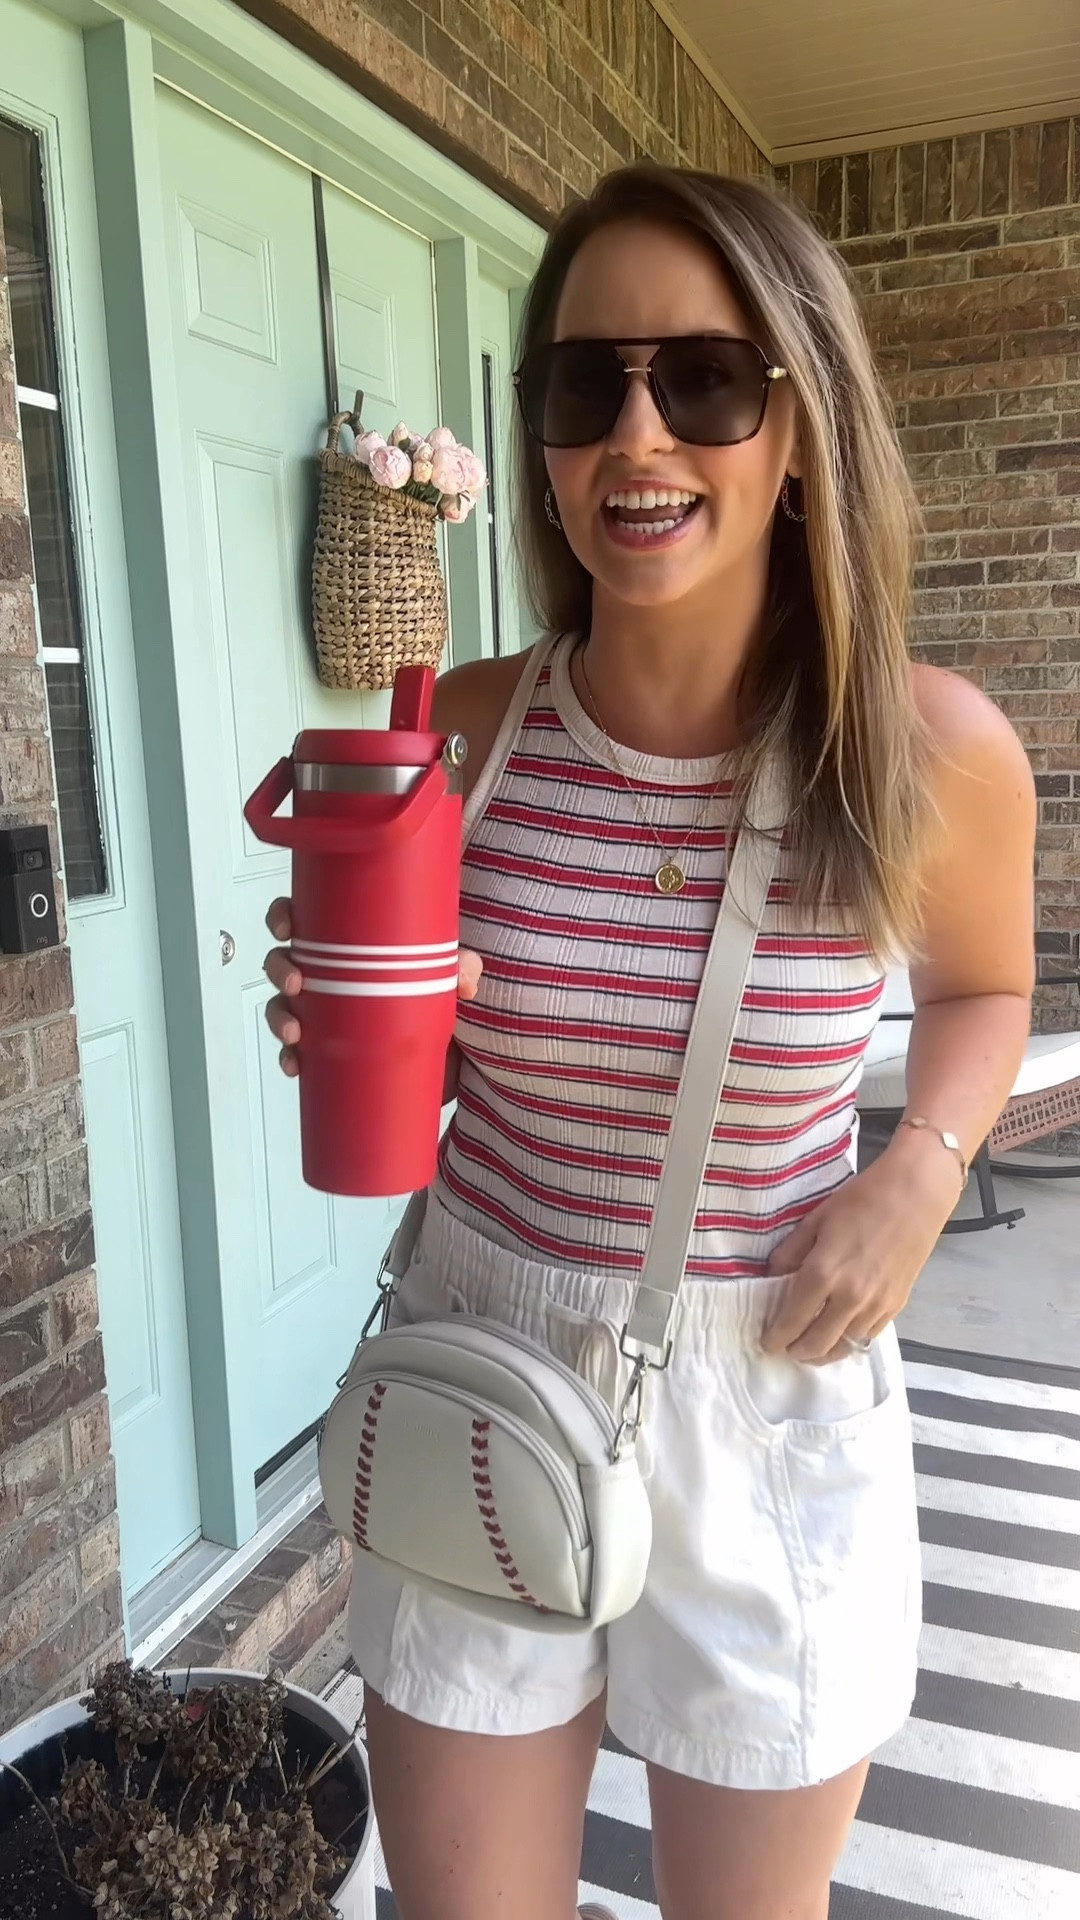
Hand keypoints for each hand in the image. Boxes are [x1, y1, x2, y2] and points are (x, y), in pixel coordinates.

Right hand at [263, 897, 483, 1076]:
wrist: (443, 1052)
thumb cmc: (430, 995)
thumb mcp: (447, 975)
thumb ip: (461, 967)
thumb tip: (463, 974)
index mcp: (346, 943)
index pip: (304, 917)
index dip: (283, 916)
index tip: (287, 928)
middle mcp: (327, 972)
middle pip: (284, 960)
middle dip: (280, 970)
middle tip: (297, 984)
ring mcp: (322, 1009)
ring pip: (281, 1005)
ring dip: (278, 1017)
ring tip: (295, 1032)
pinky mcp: (324, 1044)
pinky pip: (294, 1049)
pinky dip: (289, 1056)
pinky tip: (295, 1063)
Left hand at [760, 1132, 963, 1363]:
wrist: (915, 1195)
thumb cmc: (862, 1199)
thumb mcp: (816, 1220)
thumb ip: (790, 1252)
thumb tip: (773, 1277)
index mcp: (823, 1273)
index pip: (792, 1320)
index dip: (776, 1337)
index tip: (767, 1342)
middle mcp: (849, 1298)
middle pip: (817, 1344)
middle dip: (796, 1351)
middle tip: (786, 1348)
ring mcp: (876, 1305)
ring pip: (844, 1347)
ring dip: (823, 1353)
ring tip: (810, 1348)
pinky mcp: (896, 1306)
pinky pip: (867, 1337)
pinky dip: (849, 1342)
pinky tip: (840, 1335)